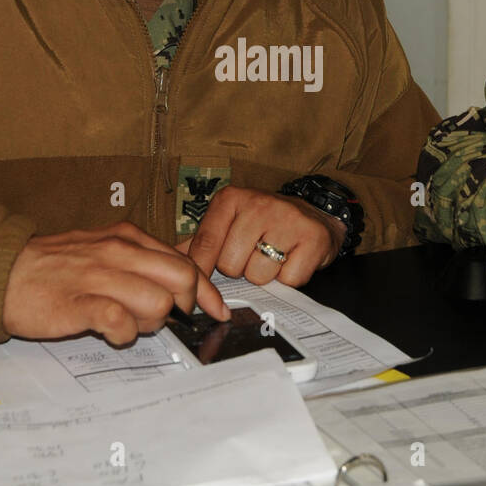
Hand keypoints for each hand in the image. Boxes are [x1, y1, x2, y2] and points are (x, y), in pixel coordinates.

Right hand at [1, 222, 228, 344]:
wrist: (2, 273)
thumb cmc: (55, 267)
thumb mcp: (102, 249)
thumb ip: (138, 261)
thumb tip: (176, 283)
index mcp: (127, 237)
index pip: (185, 262)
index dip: (206, 291)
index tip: (217, 310)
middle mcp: (118, 252)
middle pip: (182, 280)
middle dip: (183, 306)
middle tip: (162, 318)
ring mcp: (99, 276)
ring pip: (158, 303)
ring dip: (151, 323)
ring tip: (127, 324)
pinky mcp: (79, 303)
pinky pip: (121, 322)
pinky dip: (125, 334)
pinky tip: (112, 333)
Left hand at [178, 185, 345, 286]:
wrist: (315, 215)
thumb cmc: (264, 223)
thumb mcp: (230, 222)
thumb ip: (201, 243)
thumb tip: (171, 263)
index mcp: (231, 199)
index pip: (205, 244)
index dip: (201, 271)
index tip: (198, 286)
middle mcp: (258, 204)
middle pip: (230, 265)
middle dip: (240, 270)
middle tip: (253, 255)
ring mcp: (288, 220)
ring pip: (259, 275)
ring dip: (265, 275)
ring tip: (274, 256)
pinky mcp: (312, 238)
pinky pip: (288, 280)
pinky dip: (289, 278)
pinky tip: (292, 260)